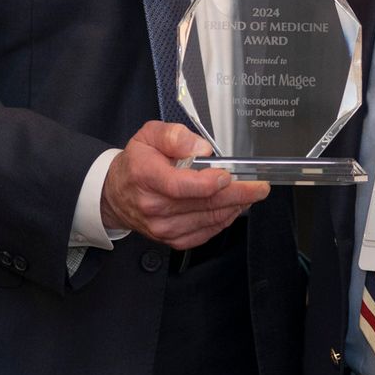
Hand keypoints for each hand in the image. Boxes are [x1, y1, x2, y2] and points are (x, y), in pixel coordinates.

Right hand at [100, 121, 268, 249]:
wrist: (115, 194)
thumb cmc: (136, 162)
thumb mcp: (149, 135)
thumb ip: (174, 135)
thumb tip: (201, 147)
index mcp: (146, 177)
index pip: (182, 186)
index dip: (210, 183)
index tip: (229, 175)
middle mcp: (154, 207)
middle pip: (203, 204)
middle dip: (237, 194)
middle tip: (259, 186)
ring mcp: (162, 227)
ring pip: (208, 219)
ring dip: (234, 207)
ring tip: (250, 194)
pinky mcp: (171, 239)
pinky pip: (205, 232)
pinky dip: (223, 220)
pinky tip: (232, 208)